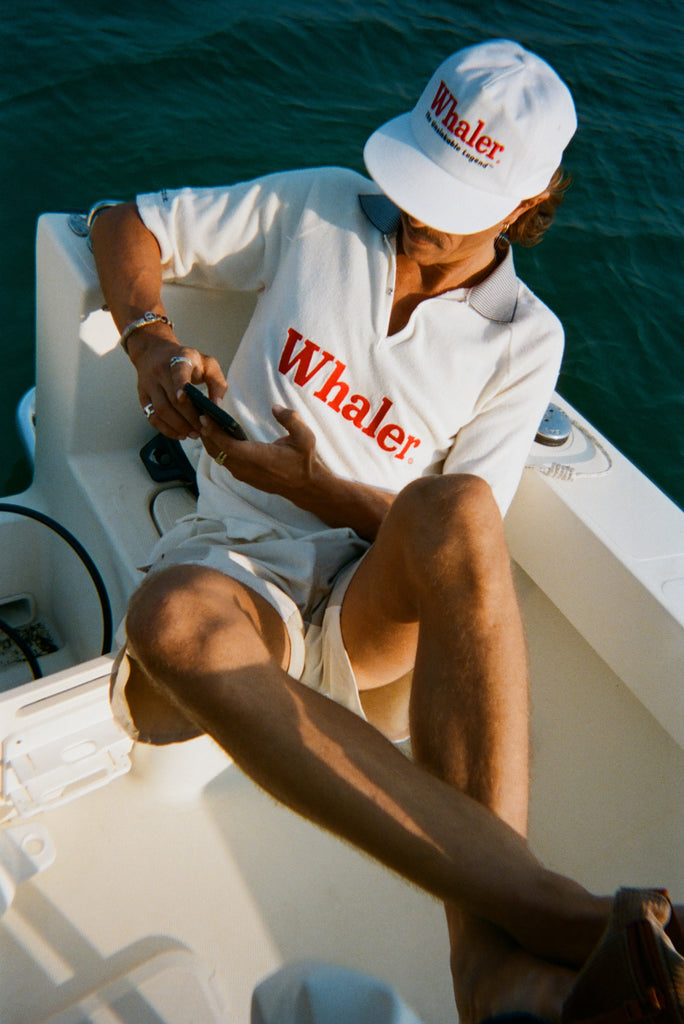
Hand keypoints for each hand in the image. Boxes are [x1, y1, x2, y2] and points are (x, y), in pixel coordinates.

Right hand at [131, 331, 226, 439]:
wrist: (155, 352)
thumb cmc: (187, 361)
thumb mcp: (207, 364)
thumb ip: (217, 383)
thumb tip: (217, 406)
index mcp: (180, 358)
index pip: (179, 371)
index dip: (180, 385)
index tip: (183, 398)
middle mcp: (161, 370)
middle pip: (172, 398)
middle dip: (188, 418)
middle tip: (201, 429)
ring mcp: (149, 384)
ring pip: (161, 410)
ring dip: (178, 426)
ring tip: (192, 434)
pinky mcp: (143, 396)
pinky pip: (152, 417)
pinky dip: (166, 429)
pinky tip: (179, 433)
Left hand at [200, 404, 319, 499]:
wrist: (305, 486)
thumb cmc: (303, 461)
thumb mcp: (305, 437)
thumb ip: (291, 419)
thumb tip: (275, 408)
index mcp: (259, 458)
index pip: (228, 446)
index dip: (214, 432)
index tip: (204, 417)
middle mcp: (247, 468)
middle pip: (217, 451)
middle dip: (207, 433)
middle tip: (200, 413)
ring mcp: (244, 474)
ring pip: (219, 457)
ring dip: (210, 441)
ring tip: (206, 422)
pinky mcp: (244, 476)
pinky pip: (224, 461)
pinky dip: (217, 448)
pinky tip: (217, 435)